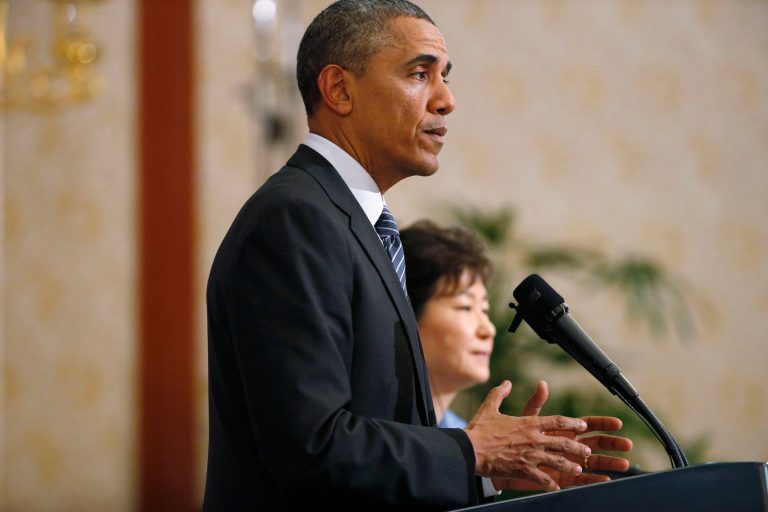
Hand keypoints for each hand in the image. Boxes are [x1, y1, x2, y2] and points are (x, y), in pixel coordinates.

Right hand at [464, 380, 590, 490]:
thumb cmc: (479, 429)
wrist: (470, 450)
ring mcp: (530, 456)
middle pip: (563, 443)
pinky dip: (551, 484)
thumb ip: (500, 393)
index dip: (572, 423)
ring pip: (558, 462)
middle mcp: (534, 439)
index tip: (582, 425)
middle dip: (578, 447)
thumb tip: (507, 383)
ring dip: (570, 466)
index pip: (557, 421)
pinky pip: (543, 479)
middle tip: (587, 451)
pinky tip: (556, 487)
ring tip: (577, 470)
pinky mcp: (524, 471)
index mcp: (528, 423)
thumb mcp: (489, 407)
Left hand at [493, 381, 632, 490]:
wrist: (501, 459)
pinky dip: (592, 480)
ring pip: (592, 463)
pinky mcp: (559, 477)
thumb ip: (536, 404)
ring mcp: (566, 462)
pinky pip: (579, 480)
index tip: (617, 423)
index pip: (587, 425)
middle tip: (627, 444)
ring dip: (608, 463)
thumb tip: (542, 383)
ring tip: (624, 464)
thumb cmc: (513, 438)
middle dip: (612, 444)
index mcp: (563, 430)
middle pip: (595, 444)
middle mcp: (568, 446)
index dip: (602, 424)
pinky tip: (605, 479)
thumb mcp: (526, 419)